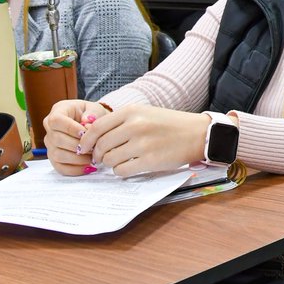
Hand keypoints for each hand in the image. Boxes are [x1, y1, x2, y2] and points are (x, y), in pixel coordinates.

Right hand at [44, 100, 109, 173]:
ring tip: (93, 157)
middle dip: (77, 145)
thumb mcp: (96, 109)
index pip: (56, 120)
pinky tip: (88, 167)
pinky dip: (75, 170)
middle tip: (94, 148)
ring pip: (58, 155)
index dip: (70, 128)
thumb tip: (86, 122)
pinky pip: (60, 167)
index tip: (85, 133)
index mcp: (58, 111)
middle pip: (57, 139)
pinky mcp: (54, 157)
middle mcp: (50, 128)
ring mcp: (50, 144)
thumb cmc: (92, 115)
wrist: (92, 124)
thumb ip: (93, 113)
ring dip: (77, 158)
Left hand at [71, 104, 210, 177]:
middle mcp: (135, 126)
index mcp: (131, 111)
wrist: (198, 134)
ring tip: (118, 162)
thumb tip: (93, 136)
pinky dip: (121, 171)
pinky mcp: (150, 160)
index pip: (96, 128)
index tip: (85, 148)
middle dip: (97, 155)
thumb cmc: (170, 124)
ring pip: (110, 159)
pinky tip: (128, 167)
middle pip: (101, 145)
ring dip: (110, 164)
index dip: (87, 141)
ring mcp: (142, 144)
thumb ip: (120, 121)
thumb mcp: (144, 112)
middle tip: (100, 159)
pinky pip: (123, 170)